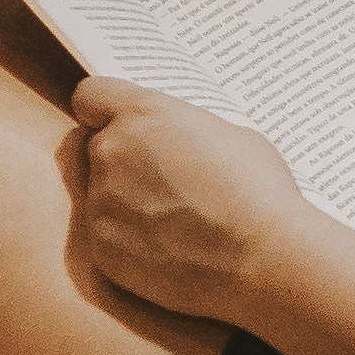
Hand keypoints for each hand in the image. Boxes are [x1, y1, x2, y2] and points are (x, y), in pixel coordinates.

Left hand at [65, 81, 310, 324]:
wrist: (262, 259)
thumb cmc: (259, 193)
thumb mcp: (231, 137)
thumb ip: (185, 133)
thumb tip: (176, 145)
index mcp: (143, 114)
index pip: (91, 95)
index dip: (103, 111)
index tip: (120, 124)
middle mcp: (112, 152)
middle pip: (99, 148)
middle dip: (125, 161)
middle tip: (166, 181)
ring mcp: (101, 202)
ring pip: (102, 195)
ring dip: (128, 203)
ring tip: (175, 222)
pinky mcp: (100, 247)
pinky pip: (107, 235)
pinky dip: (131, 240)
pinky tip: (170, 249)